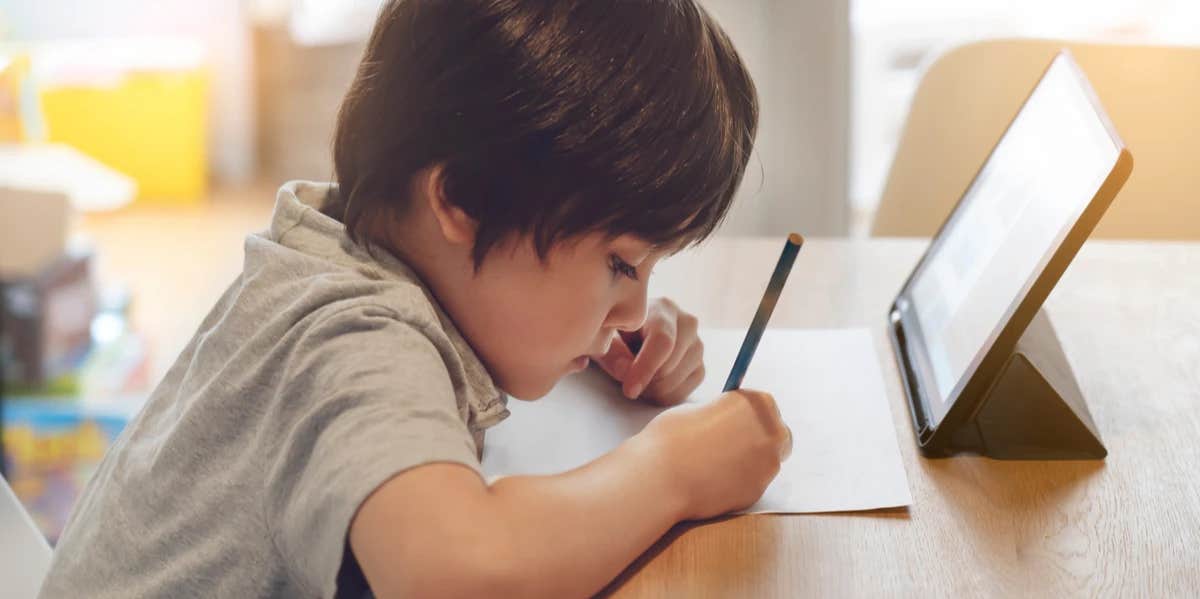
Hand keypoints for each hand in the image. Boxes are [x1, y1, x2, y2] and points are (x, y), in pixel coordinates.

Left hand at [592, 297, 703, 405]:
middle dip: (647, 381)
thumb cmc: (617, 331)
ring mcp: (697, 344)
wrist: (633, 332)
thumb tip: (626, 372)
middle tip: (628, 382)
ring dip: (656, 389)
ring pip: (680, 379)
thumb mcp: (605, 337)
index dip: (646, 368)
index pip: (663, 341)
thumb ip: (613, 353)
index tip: (629, 389)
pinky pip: (687, 389)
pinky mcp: (700, 364)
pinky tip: (652, 386)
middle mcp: (687, 322)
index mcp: (662, 308)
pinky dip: (667, 395)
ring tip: (639, 380)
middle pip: (671, 365)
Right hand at [638, 389, 791, 519]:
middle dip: (758, 438)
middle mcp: (772, 431)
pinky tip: (713, 481)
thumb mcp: (696, 411)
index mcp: (757, 403)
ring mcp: (769, 463)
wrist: (662, 476)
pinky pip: (753, 483)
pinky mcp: (759, 490)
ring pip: (766, 461)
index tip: (733, 421)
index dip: (746, 414)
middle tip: (729, 445)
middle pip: (776, 433)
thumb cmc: (672, 438)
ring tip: (714, 465)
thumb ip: (721, 415)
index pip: (763, 405)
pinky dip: (739, 483)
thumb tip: (725, 424)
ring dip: (748, 462)